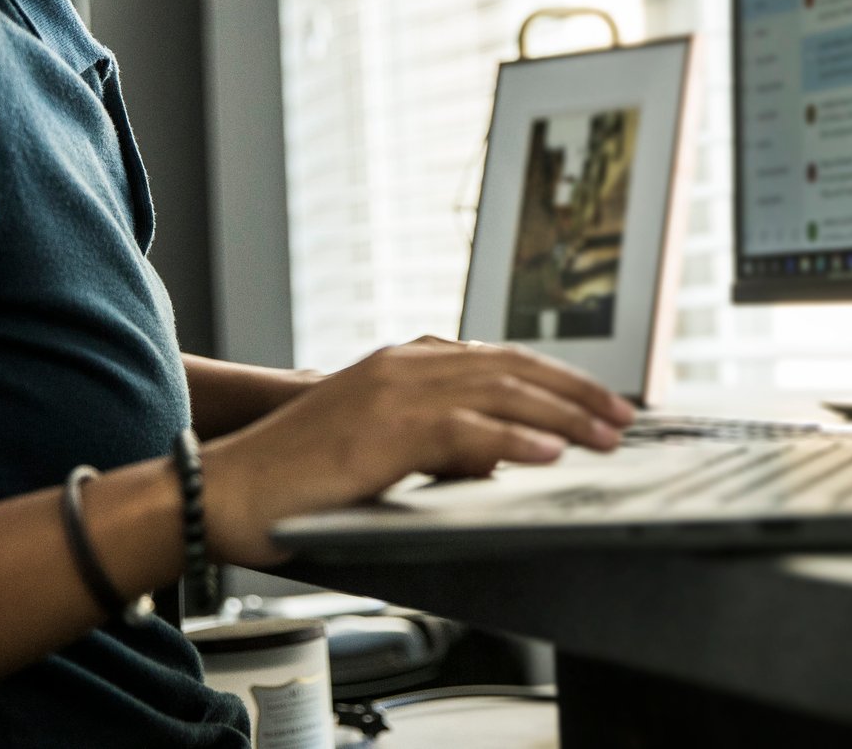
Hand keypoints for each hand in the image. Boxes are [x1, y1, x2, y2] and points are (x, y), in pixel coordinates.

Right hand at [199, 338, 634, 564]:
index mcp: (404, 363)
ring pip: (499, 393)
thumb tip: (491, 460)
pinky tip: (549, 454)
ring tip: (605, 436)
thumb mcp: (379, 450)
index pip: (500, 361)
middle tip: (624, 418)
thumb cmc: (295, 482)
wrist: (227, 490)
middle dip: (576, 392)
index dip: (557, 380)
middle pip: (512, 369)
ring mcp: (394, 391)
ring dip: (562, 415)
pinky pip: (464, 432)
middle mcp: (405, 365)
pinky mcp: (384, 429)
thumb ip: (435, 445)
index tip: (600, 401)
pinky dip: (513, 441)